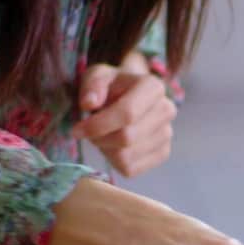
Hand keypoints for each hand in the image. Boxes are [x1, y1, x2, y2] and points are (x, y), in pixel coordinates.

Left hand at [72, 63, 176, 177]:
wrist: (131, 94)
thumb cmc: (113, 86)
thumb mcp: (98, 75)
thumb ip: (92, 85)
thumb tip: (89, 103)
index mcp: (153, 87)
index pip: (127, 114)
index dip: (98, 125)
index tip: (76, 130)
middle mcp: (166, 110)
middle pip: (126, 138)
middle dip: (100, 139)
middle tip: (88, 132)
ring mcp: (167, 134)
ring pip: (126, 157)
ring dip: (106, 149)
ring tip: (103, 135)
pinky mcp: (163, 153)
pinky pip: (131, 169)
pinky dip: (114, 161)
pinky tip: (113, 146)